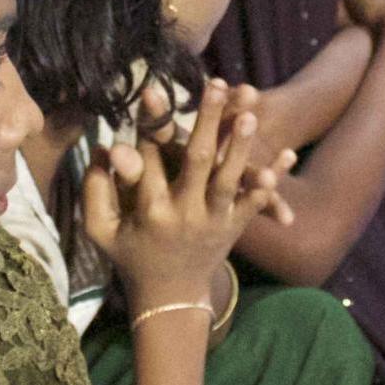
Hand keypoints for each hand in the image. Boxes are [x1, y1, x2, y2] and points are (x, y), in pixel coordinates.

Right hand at [83, 82, 294, 313]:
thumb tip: (101, 148)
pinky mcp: (234, 228)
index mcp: (149, 210)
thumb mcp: (101, 231)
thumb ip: (95, 190)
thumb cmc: (131, 256)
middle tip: (215, 86)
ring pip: (229, 179)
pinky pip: (255, 202)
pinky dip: (271, 181)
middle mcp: (183, 213)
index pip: (149, 158)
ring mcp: (213, 221)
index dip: (150, 122)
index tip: (152, 88)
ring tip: (251, 113)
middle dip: (207, 121)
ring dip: (241, 145)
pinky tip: (289, 153)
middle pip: (197, 160)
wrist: (170, 298)